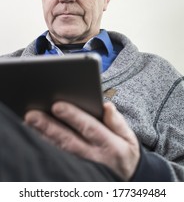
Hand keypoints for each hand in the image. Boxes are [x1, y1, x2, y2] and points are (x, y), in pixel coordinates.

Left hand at [24, 101, 139, 180]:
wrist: (126, 178)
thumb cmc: (124, 153)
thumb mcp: (129, 137)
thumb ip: (117, 122)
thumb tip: (107, 106)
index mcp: (109, 144)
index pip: (89, 128)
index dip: (73, 117)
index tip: (57, 105)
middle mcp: (93, 156)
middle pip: (68, 140)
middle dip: (49, 127)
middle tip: (32, 115)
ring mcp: (82, 165)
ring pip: (59, 150)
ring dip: (42, 137)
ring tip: (28, 123)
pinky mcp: (75, 169)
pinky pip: (58, 157)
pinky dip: (45, 146)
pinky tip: (33, 135)